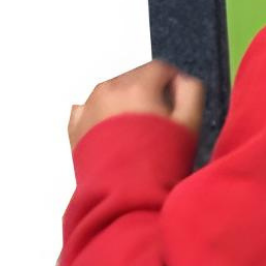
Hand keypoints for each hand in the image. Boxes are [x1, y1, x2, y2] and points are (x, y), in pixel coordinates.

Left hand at [70, 60, 204, 151]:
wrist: (123, 196)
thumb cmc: (160, 160)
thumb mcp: (190, 122)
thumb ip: (191, 90)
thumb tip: (180, 80)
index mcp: (138, 86)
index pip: (160, 69)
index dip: (174, 83)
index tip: (179, 103)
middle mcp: (109, 90)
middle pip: (134, 77)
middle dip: (149, 91)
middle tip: (158, 121)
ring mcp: (87, 108)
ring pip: (111, 91)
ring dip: (126, 101)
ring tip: (135, 131)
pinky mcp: (74, 127)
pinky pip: (88, 108)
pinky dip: (101, 113)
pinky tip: (112, 132)